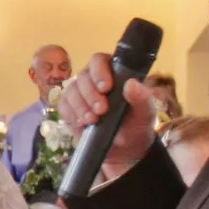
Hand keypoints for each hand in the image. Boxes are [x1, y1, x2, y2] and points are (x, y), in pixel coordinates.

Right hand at [56, 55, 155, 181]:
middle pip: (83, 77)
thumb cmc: (136, 124)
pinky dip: (71, 115)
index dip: (99, 72)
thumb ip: (141, 98)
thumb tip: (131, 84)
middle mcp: (93, 79)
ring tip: (92, 120)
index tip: (106, 88)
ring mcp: (79, 93)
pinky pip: (63, 106)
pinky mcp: (70, 109)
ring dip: (80, 106)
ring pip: (71, 91)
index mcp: (112, 72)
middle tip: (101, 110)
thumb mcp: (145, 113)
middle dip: (90, 94)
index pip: (99, 60)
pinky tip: (82, 124)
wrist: (125, 148)